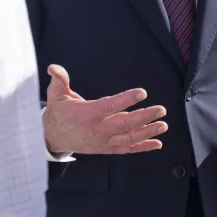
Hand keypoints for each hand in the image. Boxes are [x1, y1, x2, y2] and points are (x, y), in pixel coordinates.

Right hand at [43, 64, 165, 154]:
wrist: (54, 137)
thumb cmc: (59, 112)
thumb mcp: (56, 95)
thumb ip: (58, 80)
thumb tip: (53, 67)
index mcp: (88, 114)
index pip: (110, 106)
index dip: (126, 99)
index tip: (141, 92)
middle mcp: (98, 130)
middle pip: (124, 124)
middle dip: (144, 117)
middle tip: (161, 110)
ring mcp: (104, 141)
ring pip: (129, 138)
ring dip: (148, 132)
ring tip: (163, 125)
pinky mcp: (107, 148)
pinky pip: (127, 149)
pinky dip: (143, 147)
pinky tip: (157, 143)